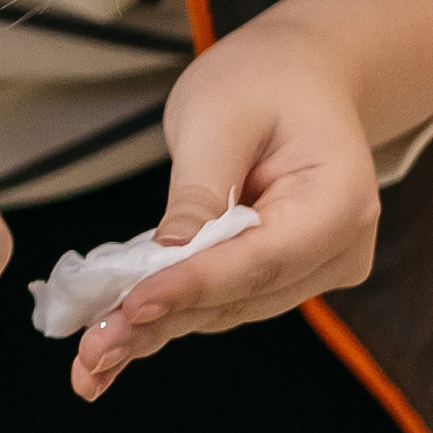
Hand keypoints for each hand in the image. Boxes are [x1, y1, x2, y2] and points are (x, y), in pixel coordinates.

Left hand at [72, 0, 432, 398]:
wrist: (301, 75)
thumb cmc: (262, 80)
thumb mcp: (218, 114)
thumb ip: (197, 188)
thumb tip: (169, 256)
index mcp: (341, 201)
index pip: (261, 258)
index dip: (194, 286)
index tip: (132, 306)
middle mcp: (341, 249)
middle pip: (243, 296)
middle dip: (162, 320)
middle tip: (92, 351)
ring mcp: (318, 269)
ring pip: (230, 308)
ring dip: (159, 329)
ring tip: (92, 357)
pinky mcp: (287, 276)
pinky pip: (226, 299)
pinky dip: (172, 313)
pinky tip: (117, 342)